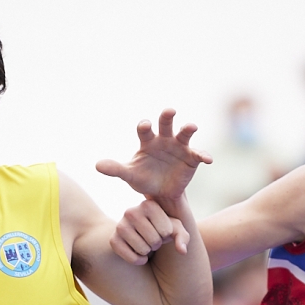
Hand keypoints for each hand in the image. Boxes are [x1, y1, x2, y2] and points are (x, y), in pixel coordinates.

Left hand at [96, 109, 211, 207]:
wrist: (161, 194)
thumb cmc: (144, 179)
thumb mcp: (129, 176)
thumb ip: (115, 169)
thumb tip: (97, 165)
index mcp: (148, 141)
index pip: (145, 129)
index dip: (145, 126)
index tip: (145, 125)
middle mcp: (164, 140)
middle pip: (166, 123)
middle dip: (167, 116)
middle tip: (169, 111)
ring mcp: (179, 148)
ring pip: (184, 134)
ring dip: (188, 129)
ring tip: (191, 127)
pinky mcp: (192, 158)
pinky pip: (199, 154)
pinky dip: (204, 155)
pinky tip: (208, 159)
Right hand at [110, 199, 189, 265]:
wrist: (141, 235)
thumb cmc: (161, 229)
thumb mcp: (175, 229)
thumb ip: (183, 237)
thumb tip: (182, 250)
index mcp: (148, 205)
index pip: (166, 231)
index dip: (166, 236)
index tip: (161, 230)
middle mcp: (131, 212)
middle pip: (154, 241)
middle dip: (157, 244)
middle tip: (152, 239)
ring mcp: (120, 226)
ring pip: (143, 250)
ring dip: (148, 252)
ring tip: (145, 243)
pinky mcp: (113, 240)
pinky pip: (132, 258)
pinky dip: (139, 260)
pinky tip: (138, 253)